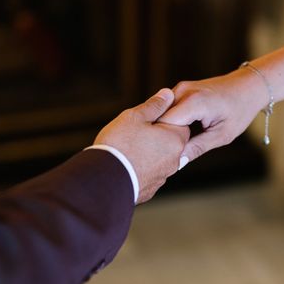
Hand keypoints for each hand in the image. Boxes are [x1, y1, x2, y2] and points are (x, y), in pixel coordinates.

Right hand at [95, 89, 189, 203]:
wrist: (103, 180)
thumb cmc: (120, 144)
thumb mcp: (135, 117)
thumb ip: (154, 105)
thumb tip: (168, 94)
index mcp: (174, 139)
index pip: (180, 122)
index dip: (164, 117)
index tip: (147, 118)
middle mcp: (174, 160)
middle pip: (171, 141)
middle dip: (159, 135)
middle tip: (137, 132)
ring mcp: (162, 176)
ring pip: (161, 158)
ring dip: (150, 152)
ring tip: (129, 148)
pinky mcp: (151, 189)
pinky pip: (150, 173)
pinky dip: (142, 168)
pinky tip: (127, 164)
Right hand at [159, 68, 268, 162]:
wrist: (248, 86)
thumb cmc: (240, 110)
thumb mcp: (222, 135)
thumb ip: (197, 148)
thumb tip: (177, 162)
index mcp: (193, 102)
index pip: (163, 126)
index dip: (163, 143)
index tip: (168, 158)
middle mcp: (182, 91)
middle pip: (158, 120)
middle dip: (161, 138)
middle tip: (169, 156)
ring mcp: (178, 88)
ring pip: (159, 115)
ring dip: (163, 131)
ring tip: (173, 146)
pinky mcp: (178, 90)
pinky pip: (166, 110)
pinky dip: (168, 123)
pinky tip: (175, 136)